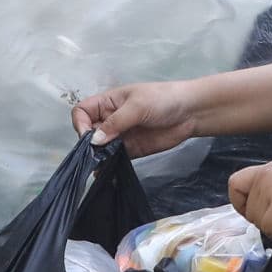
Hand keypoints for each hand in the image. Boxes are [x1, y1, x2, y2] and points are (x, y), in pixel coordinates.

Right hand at [71, 81, 198, 157]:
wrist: (191, 112)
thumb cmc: (163, 99)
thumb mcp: (137, 106)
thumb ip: (115, 123)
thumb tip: (94, 141)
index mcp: (108, 103)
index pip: (82, 112)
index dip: (80, 123)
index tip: (89, 136)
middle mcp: (110, 119)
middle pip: (88, 132)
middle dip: (89, 144)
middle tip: (97, 153)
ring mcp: (120, 136)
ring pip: (99, 148)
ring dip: (98, 157)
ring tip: (102, 164)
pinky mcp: (130, 150)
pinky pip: (114, 159)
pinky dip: (108, 166)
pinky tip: (107, 171)